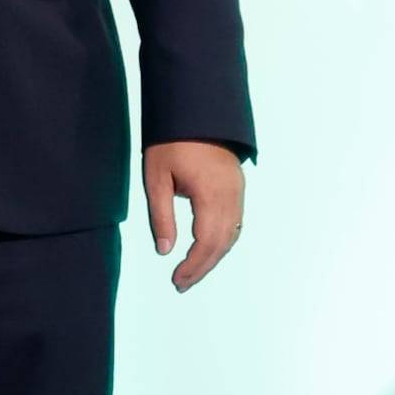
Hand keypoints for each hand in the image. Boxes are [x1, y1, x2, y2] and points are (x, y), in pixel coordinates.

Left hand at [143, 140, 244, 292]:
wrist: (198, 111)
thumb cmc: (172, 141)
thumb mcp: (157, 179)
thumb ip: (161, 217)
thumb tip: (165, 250)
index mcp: (210, 194)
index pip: (206, 242)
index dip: (193, 266)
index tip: (176, 279)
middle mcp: (230, 196)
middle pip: (222, 244)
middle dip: (202, 267)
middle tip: (181, 283)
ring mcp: (237, 192)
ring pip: (232, 235)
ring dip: (213, 257)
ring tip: (192, 272)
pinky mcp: (237, 188)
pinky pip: (235, 223)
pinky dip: (222, 241)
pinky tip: (207, 249)